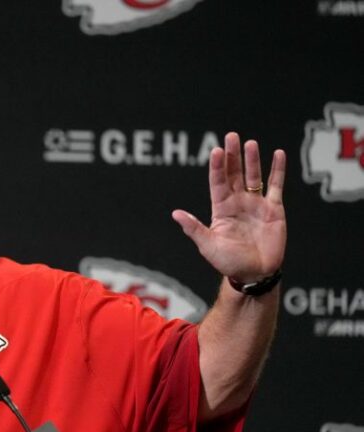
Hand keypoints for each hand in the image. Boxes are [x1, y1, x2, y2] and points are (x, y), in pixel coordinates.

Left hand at [172, 132, 286, 282]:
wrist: (255, 274)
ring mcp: (256, 204)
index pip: (218, 182)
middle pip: (235, 174)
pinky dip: (277, 170)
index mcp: (221, 209)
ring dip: (252, 160)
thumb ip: (194, 228)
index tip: (216, 151)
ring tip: (250, 143)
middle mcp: (238, 202)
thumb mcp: (208, 245)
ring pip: (254, 176)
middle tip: (231, 136)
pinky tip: (277, 154)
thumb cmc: (229, 262)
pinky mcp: (274, 209)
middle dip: (233, 156)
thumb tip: (175, 213)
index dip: (218, 167)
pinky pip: (276, 186)